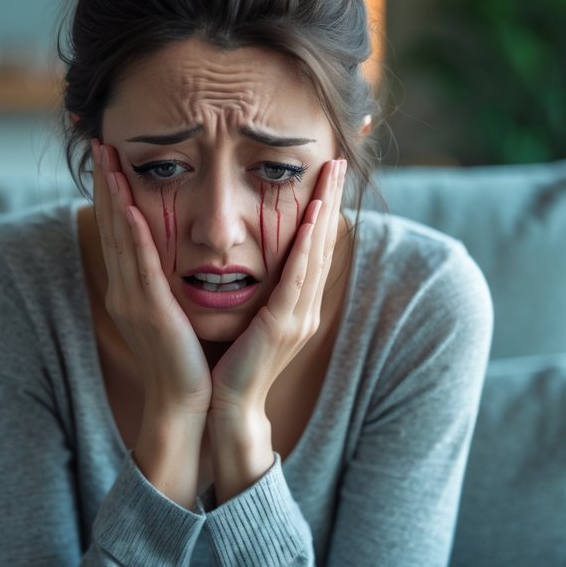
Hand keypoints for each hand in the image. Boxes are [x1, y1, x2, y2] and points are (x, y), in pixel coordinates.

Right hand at [91, 139, 210, 504]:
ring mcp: (133, 299)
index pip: (121, 229)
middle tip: (100, 142)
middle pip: (112, 224)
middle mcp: (125, 288)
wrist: (185, 403)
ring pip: (120, 237)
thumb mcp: (174, 312)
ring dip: (113, 195)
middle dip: (104, 182)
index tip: (110, 157)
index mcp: (132, 288)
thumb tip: (178, 255)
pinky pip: (139, 264)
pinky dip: (132, 233)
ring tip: (107, 159)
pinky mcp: (149, 310)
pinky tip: (130, 207)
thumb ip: (169, 283)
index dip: (112, 192)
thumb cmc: (187, 360)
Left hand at [207, 159, 346, 497]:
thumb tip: (249, 261)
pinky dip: (308, 243)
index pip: (312, 246)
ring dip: (326, 209)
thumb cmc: (229, 364)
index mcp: (295, 304)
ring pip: (316, 252)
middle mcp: (304, 306)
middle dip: (333, 198)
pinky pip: (299, 275)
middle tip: (339, 159)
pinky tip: (313, 216)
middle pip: (323, 242)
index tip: (326, 173)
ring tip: (332, 172)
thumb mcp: (249, 320)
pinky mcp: (284, 324)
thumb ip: (257, 292)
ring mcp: (298, 315)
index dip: (323, 208)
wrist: (225, 407)